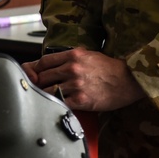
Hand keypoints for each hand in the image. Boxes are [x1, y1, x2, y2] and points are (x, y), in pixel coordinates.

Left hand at [23, 48, 143, 111]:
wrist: (128, 80)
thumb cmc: (108, 68)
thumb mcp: (87, 55)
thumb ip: (68, 58)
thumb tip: (50, 64)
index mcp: (73, 55)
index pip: (44, 61)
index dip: (34, 68)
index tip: (31, 73)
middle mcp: (72, 68)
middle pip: (43, 76)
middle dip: (38, 82)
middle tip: (36, 87)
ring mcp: (76, 84)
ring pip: (49, 90)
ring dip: (46, 94)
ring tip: (46, 97)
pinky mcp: (82, 99)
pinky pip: (61, 102)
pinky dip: (56, 104)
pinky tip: (58, 104)